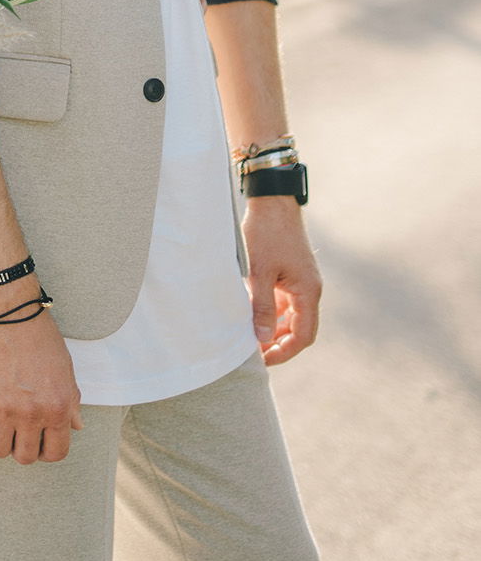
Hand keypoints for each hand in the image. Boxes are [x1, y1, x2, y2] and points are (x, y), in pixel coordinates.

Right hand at [0, 281, 82, 462]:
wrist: (7, 310)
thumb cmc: (39, 334)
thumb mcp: (65, 368)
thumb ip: (70, 401)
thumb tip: (75, 426)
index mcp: (58, 407)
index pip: (56, 453)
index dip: (48, 451)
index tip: (40, 441)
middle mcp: (32, 414)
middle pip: (25, 457)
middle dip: (22, 446)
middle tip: (18, 429)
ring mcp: (3, 409)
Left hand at [244, 196, 321, 365]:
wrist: (272, 200)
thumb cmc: (266, 233)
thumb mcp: (259, 271)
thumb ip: (262, 306)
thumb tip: (262, 338)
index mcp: (308, 291)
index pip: (303, 336)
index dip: (283, 352)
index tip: (261, 360)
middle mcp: (310, 290)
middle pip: (300, 330)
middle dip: (279, 345)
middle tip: (254, 354)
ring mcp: (302, 282)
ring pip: (292, 317)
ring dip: (275, 330)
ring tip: (250, 338)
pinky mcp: (292, 274)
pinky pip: (286, 303)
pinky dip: (272, 313)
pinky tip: (253, 315)